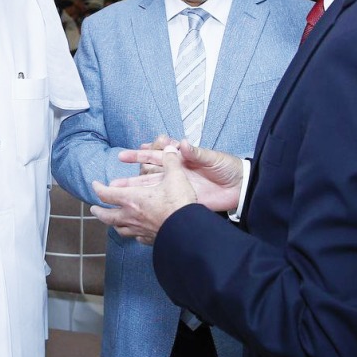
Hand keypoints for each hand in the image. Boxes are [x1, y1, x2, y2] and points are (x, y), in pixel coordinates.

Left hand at [93, 148, 197, 243]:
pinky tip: (136, 234)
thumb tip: (170, 150)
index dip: (98, 188)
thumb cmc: (178, 204)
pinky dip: (133, 235)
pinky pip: (136, 238)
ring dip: (113, 224)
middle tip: (94, 209)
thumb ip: (171, 162)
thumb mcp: (176, 177)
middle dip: (99, 212)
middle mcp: (131, 215)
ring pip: (119, 229)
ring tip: (112, 222)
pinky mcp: (149, 239)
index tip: (95, 184)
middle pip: (107, 216)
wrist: (188, 230)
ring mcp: (139, 230)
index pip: (106, 193)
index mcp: (132, 198)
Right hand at [119, 140, 243, 211]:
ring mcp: (179, 189)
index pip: (156, 156)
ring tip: (121, 199)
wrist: (242, 188)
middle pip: (149, 176)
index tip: (124, 156)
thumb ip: (196, 153)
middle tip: (115, 183)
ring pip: (153, 192)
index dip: (140, 156)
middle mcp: (176, 174)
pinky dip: (152, 208)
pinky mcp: (184, 202)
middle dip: (132, 179)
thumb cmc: (228, 168)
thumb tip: (182, 143)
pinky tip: (140, 213)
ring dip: (137, 195)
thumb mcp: (213, 158)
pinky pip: (164, 204)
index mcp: (181, 160)